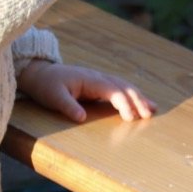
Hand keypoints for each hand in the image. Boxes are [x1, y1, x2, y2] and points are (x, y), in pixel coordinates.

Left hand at [17, 61, 155, 122]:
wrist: (39, 73)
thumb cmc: (45, 85)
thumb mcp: (52, 96)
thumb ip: (67, 106)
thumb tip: (81, 118)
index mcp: (90, 79)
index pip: (113, 91)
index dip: (124, 104)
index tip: (131, 118)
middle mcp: (98, 78)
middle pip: (124, 87)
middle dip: (138, 100)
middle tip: (150, 114)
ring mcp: (99, 80)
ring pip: (124, 87)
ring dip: (138, 97)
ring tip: (153, 109)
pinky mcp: (97, 86)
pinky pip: (118, 90)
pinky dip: (131, 96)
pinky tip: (139, 104)